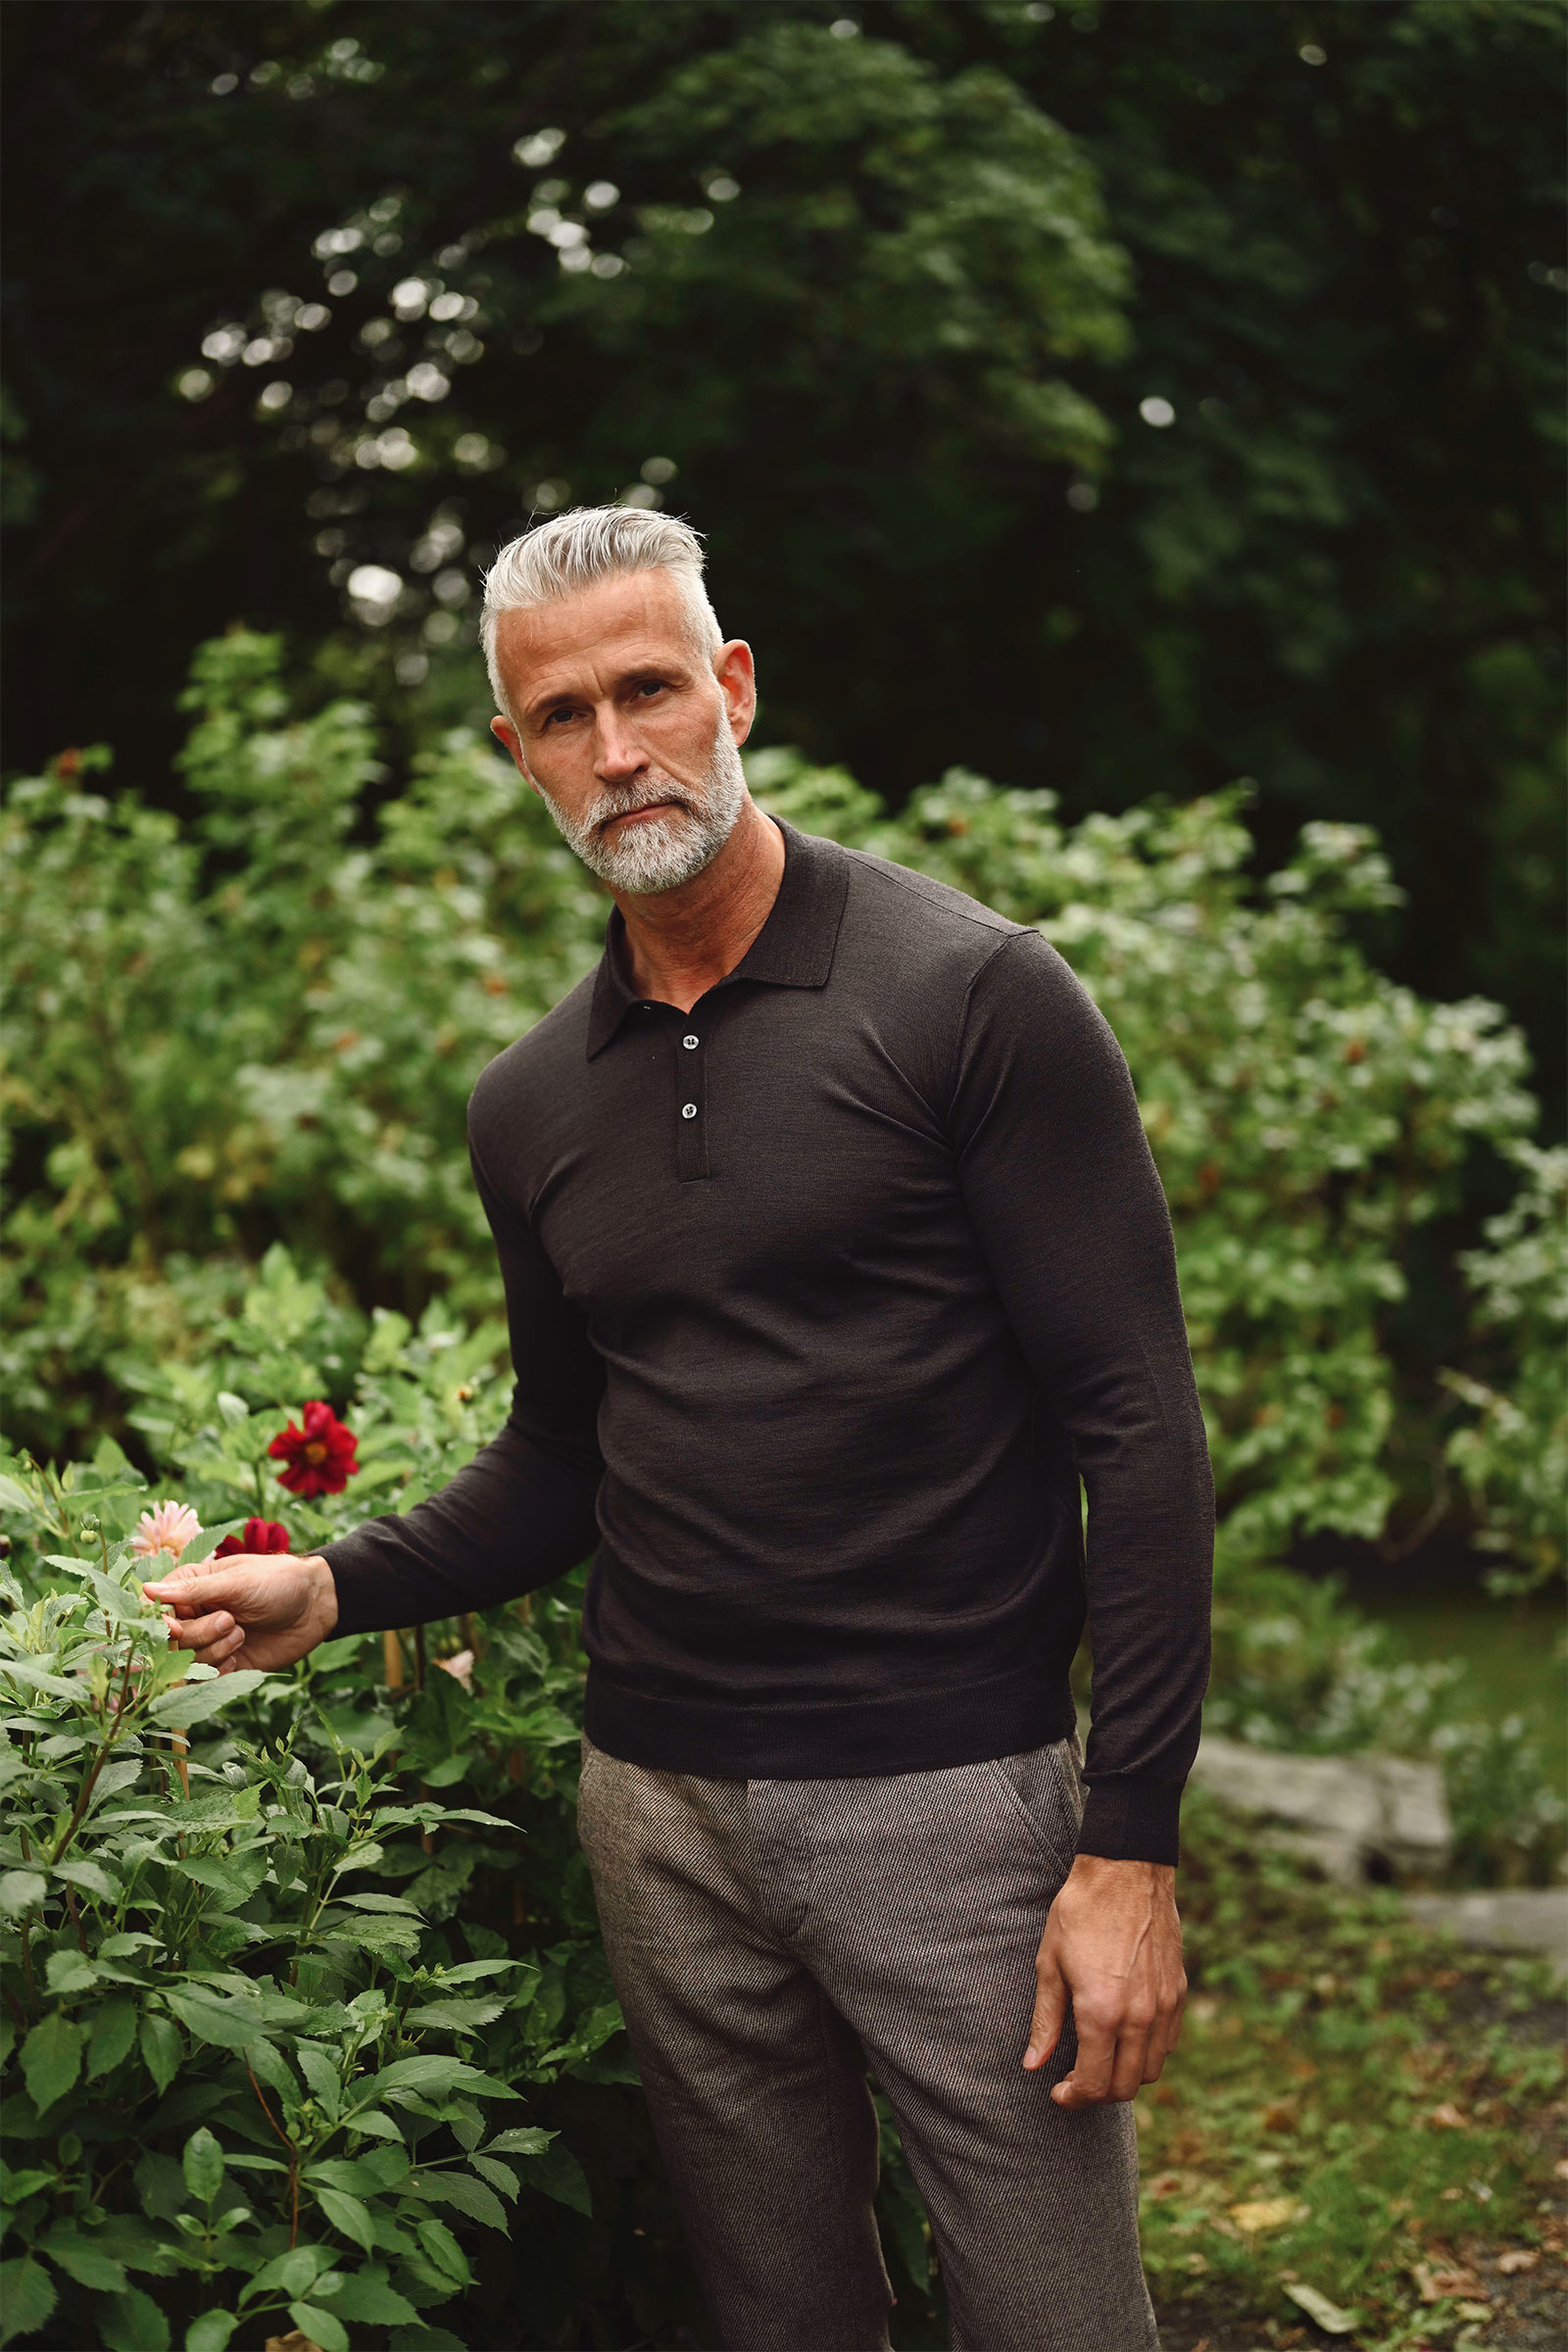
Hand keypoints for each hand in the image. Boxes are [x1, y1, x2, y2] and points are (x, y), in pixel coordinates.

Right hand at [139, 1552, 338, 1675]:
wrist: (316, 1605)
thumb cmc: (278, 1581)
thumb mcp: (237, 1581)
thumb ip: (193, 1590)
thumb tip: (147, 1590)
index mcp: (189, 1587)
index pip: (154, 1610)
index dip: (160, 1624)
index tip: (176, 1628)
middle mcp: (193, 1615)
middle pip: (169, 1641)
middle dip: (198, 1635)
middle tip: (230, 1621)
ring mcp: (208, 1641)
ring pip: (185, 1663)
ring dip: (213, 1652)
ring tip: (241, 1634)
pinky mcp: (225, 1665)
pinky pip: (204, 1680)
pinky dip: (219, 1672)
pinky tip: (239, 1657)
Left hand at [1023, 1854, 1185, 2106]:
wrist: (1125, 1870)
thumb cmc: (1080, 1912)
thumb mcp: (1050, 1964)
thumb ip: (1045, 2021)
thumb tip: (1033, 2064)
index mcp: (1102, 2012)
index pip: (1094, 2083)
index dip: (1074, 2098)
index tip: (1058, 2092)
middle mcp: (1139, 2017)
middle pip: (1126, 2086)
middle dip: (1098, 2094)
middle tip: (1075, 2081)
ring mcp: (1164, 2005)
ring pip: (1152, 2070)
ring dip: (1125, 2077)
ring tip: (1100, 2060)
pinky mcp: (1178, 1991)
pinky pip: (1168, 2043)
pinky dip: (1148, 2053)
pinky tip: (1125, 2037)